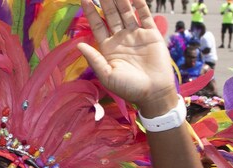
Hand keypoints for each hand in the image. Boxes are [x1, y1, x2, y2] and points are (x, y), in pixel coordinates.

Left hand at [77, 0, 178, 115]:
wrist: (154, 93)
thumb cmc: (129, 88)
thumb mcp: (107, 75)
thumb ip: (94, 59)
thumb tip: (78, 45)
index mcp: (108, 48)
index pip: (97, 25)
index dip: (91, 12)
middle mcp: (121, 39)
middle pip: (111, 15)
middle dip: (105, 1)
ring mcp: (136, 35)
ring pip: (126, 12)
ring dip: (121, 0)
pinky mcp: (151, 34)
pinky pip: (144, 15)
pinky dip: (140, 4)